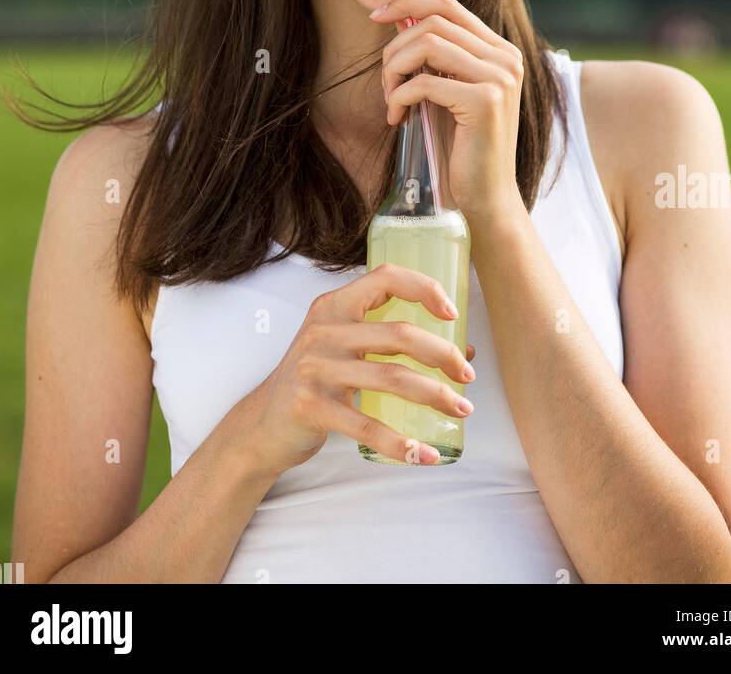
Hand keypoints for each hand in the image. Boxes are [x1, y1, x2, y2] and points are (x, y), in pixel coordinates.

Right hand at [240, 264, 476, 474]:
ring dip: (436, 395)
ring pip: (392, 377)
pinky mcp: (310, 405)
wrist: (261, 424)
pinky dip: (402, 443)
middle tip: (468, 376)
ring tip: (461, 409)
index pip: (385, 277)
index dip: (424, 288)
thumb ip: (390, 343)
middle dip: (444, 355)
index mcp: (334, 305)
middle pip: (399, 334)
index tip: (452, 313)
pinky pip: (367, 425)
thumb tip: (463, 351)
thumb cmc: (316, 381)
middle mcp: (324, 329)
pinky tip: (425, 454)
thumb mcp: (344, 349)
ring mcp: (315, 367)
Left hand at [371, 0, 524, 222]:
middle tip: (384, 82)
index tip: (377, 14)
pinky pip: (424, 82)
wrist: (486, 197)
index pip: (450, 7)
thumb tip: (398, 21)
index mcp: (501, 51)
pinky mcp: (486, 101)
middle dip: (396, 48)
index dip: (409, 3)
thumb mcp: (448, 92)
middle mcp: (506, 58)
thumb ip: (435, 58)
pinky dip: (400, 96)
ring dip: (395, 70)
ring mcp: (499, 78)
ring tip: (390, 99)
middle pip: (434, 22)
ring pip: (427, 44)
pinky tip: (397, 117)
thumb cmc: (462, 147)